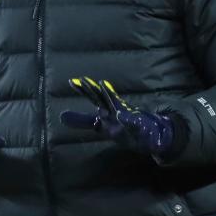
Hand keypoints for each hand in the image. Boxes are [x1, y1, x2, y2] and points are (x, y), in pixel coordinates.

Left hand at [60, 77, 175, 155]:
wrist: (154, 135)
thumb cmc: (124, 128)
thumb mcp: (100, 126)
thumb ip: (82, 121)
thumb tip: (61, 116)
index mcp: (107, 111)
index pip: (93, 97)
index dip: (83, 90)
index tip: (71, 81)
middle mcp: (116, 110)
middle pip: (102, 98)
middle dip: (93, 90)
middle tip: (83, 80)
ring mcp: (128, 117)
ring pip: (118, 106)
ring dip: (109, 95)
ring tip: (102, 84)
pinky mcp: (138, 127)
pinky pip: (132, 123)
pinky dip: (127, 119)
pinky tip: (121, 115)